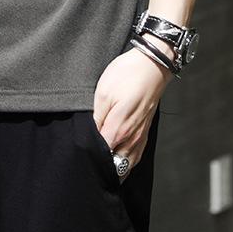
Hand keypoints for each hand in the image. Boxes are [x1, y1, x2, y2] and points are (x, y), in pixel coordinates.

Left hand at [92, 39, 174, 181]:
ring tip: (100, 161)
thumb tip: (90, 137)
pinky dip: (125, 160)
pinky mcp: (145, 132)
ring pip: (126, 164)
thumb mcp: (103, 92)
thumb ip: (96, 119)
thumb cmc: (127, 76)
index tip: (80, 152)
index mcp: (118, 130)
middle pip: (114, 165)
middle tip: (87, 158)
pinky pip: (135, 156)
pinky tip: (117, 155)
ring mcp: (140, 137)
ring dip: (114, 165)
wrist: (152, 66)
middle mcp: (131, 139)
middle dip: (101, 165)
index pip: (100, 155)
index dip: (88, 155)